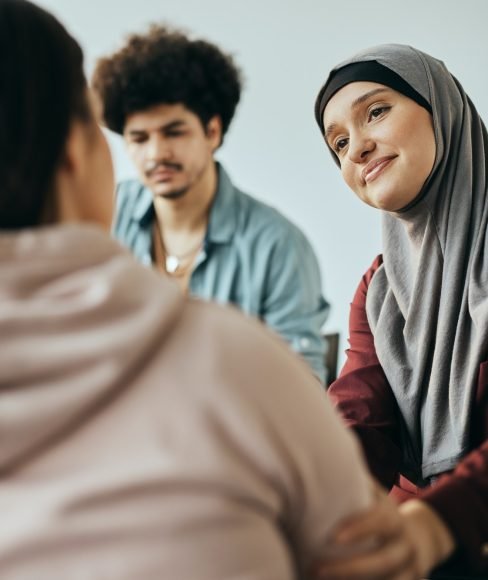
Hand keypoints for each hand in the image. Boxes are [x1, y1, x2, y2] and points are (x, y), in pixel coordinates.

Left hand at [312, 483, 454, 579]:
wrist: (420, 539)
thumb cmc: (381, 514)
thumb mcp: (375, 498)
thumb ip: (356, 485)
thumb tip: (324, 459)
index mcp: (395, 520)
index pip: (382, 521)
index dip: (361, 528)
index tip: (334, 537)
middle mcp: (406, 548)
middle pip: (384, 561)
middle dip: (349, 569)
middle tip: (315, 568)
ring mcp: (410, 572)